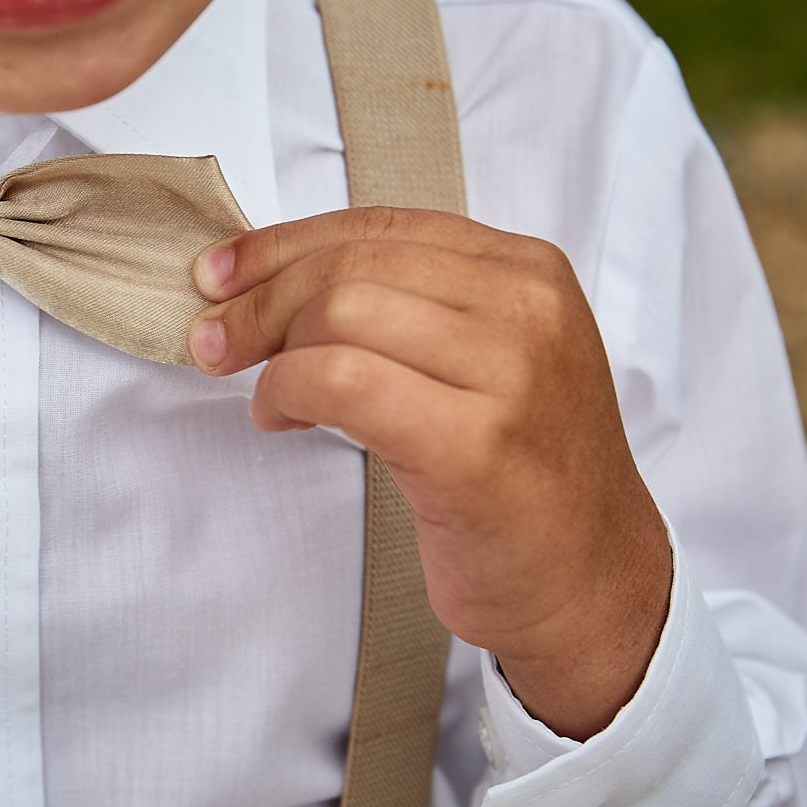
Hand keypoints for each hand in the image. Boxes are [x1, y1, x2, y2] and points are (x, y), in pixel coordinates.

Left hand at [189, 208, 669, 738]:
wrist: (592, 582)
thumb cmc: (522, 475)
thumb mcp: (487, 361)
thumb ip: (410, 307)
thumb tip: (275, 280)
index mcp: (528, 273)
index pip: (380, 224)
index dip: (282, 243)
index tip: (219, 273)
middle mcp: (528, 310)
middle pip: (351, 265)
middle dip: (260, 299)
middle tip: (214, 341)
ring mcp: (510, 375)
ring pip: (342, 313)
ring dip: (271, 349)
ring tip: (263, 392)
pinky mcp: (475, 445)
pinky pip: (343, 383)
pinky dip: (288, 390)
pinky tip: (280, 418)